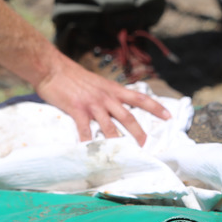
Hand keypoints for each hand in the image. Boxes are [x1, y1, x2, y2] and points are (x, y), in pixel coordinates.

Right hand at [34, 58, 170, 146]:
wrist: (52, 67)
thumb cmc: (73, 75)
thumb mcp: (97, 82)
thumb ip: (106, 94)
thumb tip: (114, 106)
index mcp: (112, 89)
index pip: (139, 98)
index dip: (155, 107)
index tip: (168, 116)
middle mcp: (106, 97)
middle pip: (128, 116)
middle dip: (139, 132)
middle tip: (146, 145)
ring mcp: (92, 104)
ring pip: (110, 126)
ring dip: (117, 141)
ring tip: (124, 153)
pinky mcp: (77, 109)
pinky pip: (85, 129)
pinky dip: (88, 142)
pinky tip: (90, 152)